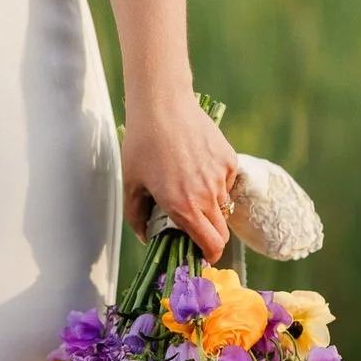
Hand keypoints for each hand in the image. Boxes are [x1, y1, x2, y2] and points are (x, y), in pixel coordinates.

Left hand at [121, 95, 237, 262]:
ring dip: (209, 206)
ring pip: (222, 205)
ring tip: (187, 184)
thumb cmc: (142, 144)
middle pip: (222, 232)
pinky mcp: (229, 160)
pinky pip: (226, 181)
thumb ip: (137, 217)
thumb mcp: (131, 184)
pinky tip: (196, 164)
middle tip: (194, 228)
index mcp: (183, 207)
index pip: (211, 245)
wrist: (163, 105)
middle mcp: (207, 196)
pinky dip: (215, 182)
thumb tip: (146, 237)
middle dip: (211, 238)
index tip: (202, 254)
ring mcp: (221, 177)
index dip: (209, 256)